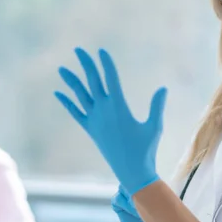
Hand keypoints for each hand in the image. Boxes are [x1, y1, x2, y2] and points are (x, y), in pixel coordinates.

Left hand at [54, 47, 167, 195]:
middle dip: (86, 65)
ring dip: (71, 81)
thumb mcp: (154, 126)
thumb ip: (156, 106)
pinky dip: (67, 102)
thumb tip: (163, 88)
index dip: (106, 64)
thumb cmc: (146, 149)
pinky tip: (58, 93)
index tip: (101, 51)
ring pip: (80, 96)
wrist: (131, 171)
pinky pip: (75, 113)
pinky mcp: (90, 130)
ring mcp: (94, 120)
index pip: (110, 79)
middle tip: (78, 50)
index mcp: (119, 107)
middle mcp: (103, 111)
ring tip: (61, 69)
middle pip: (92, 82)